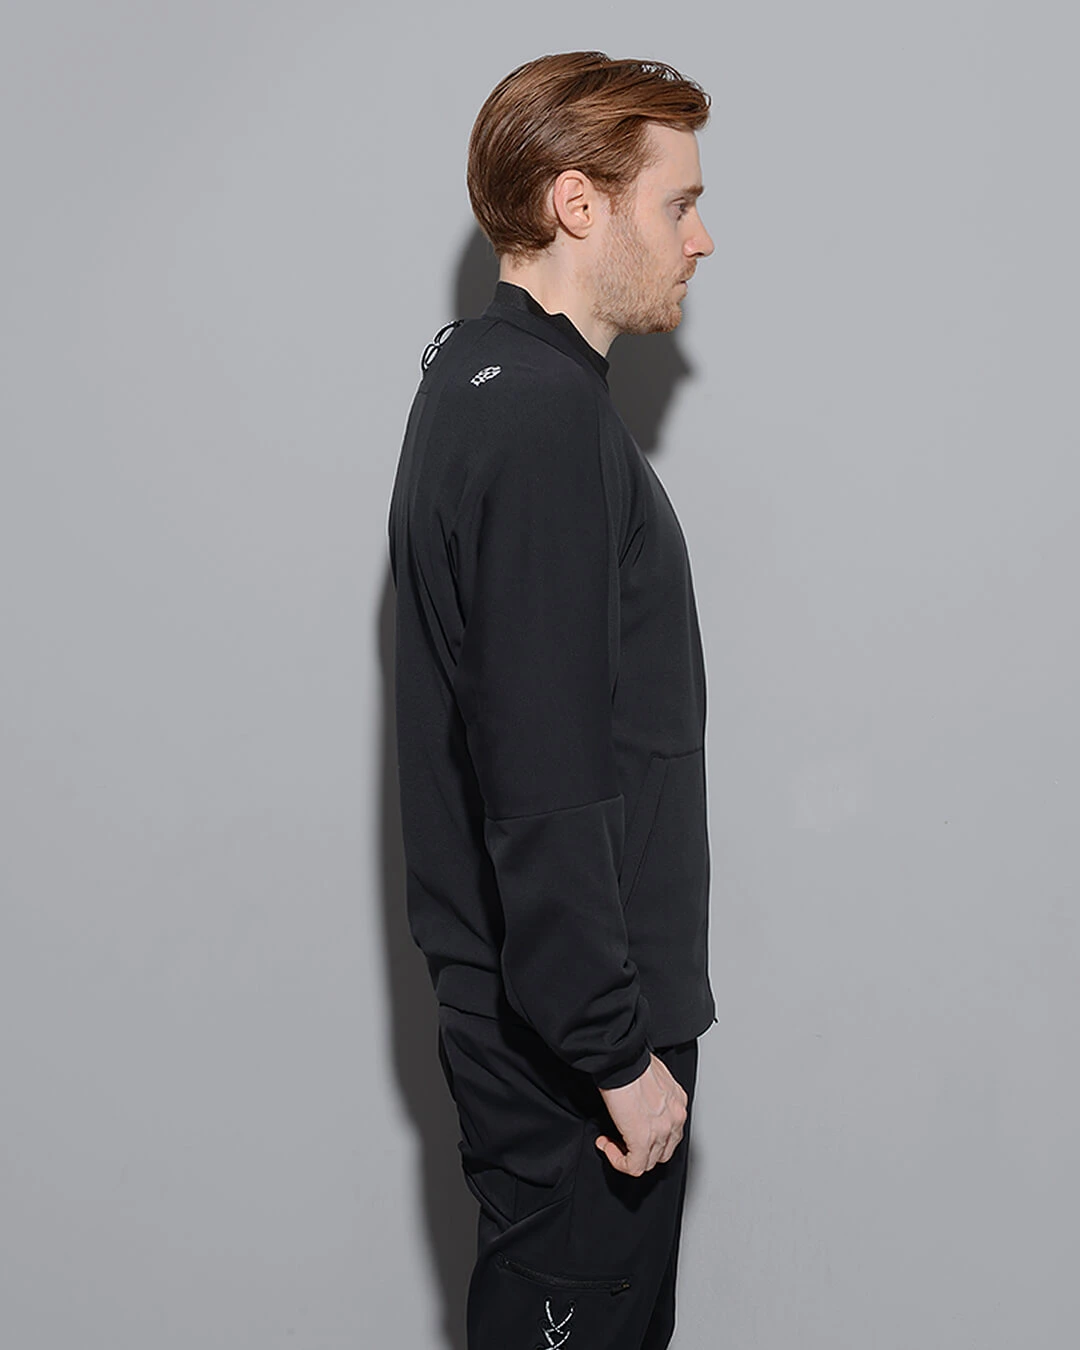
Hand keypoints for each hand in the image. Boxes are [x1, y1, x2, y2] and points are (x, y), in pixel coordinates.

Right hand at [595, 1053, 687, 1175]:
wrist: (622, 1060)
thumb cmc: (631, 1060)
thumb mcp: (652, 1076)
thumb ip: (652, 1094)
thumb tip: (637, 1102)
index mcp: (677, 1101)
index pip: (670, 1133)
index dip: (650, 1137)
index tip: (631, 1128)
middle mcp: (675, 1117)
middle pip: (663, 1152)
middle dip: (641, 1151)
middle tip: (622, 1140)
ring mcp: (662, 1131)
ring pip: (649, 1162)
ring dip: (627, 1155)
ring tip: (611, 1142)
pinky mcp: (643, 1140)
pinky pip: (634, 1166)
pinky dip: (618, 1161)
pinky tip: (607, 1146)